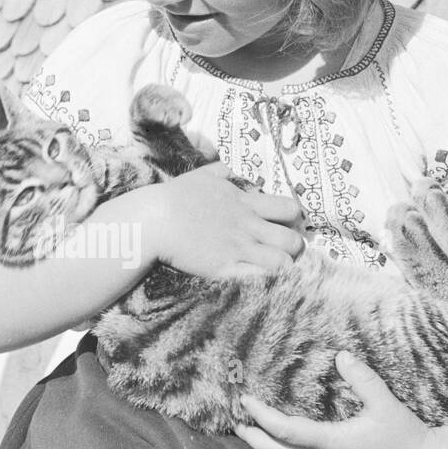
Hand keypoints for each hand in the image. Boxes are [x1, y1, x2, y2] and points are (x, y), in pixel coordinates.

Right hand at [144, 163, 305, 277]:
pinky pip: (260, 277)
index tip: (284, 226)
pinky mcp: (224, 268)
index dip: (293, 220)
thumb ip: (221, 172)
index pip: (289, 209)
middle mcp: (247, 225)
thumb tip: (231, 168)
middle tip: (283, 252)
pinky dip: (266, 279)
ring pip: (283, 261)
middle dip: (294, 248)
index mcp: (245, 202)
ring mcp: (237, 248)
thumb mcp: (201, 176)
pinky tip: (259, 278)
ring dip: (283, 266)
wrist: (153, 220)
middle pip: (293, 239)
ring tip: (273, 268)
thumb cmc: (174, 197)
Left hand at [235, 351, 447, 448]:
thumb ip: (364, 379)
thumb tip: (341, 354)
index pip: (288, 430)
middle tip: (237, 427)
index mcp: (336, 443)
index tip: (247, 401)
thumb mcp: (387, 403)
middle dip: (256, 440)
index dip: (263, 416)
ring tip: (256, 438)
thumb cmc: (409, 435)